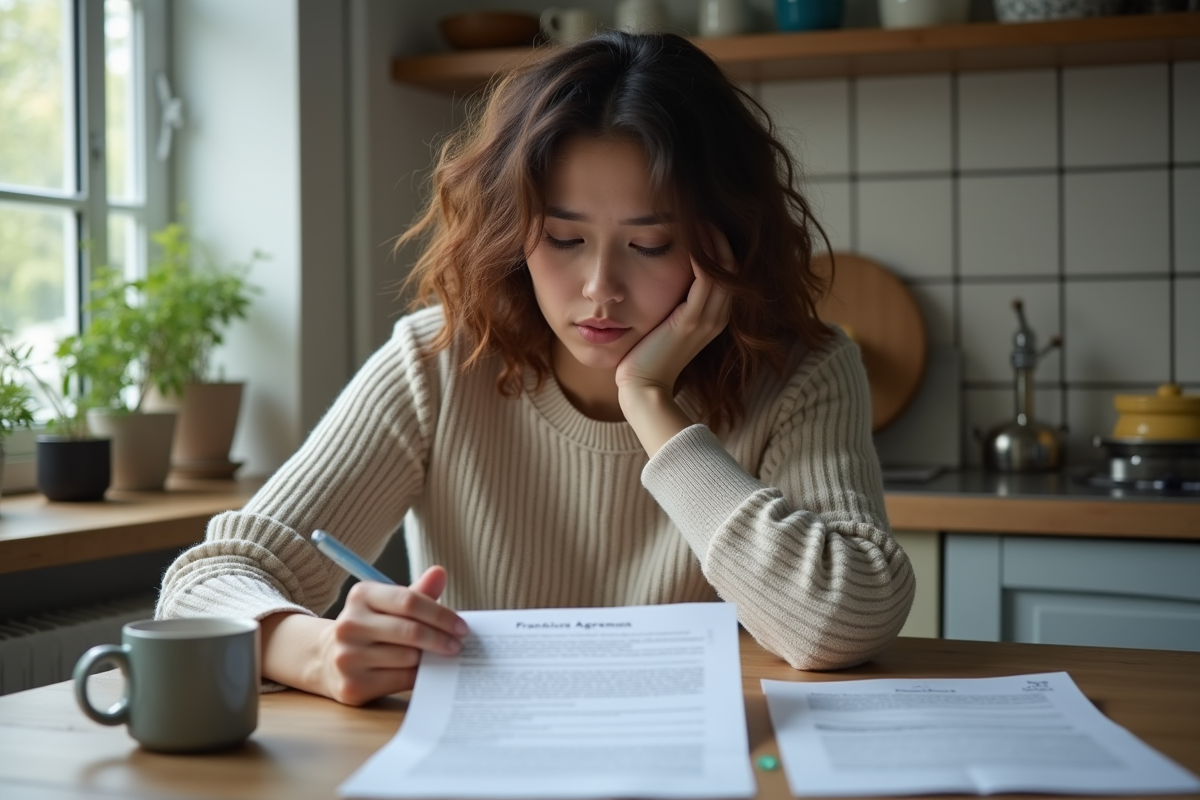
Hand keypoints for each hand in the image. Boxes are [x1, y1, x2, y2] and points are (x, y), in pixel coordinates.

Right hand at [316, 566, 466, 704]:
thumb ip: (417, 593)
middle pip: (410, 631)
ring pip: (407, 658)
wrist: (329, 659)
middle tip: (459, 645)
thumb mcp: (389, 605)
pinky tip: (427, 673)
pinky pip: (400, 681)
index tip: (461, 627)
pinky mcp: (353, 685)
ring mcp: (348, 657)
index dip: (440, 615)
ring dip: (431, 659)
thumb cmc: (372, 627)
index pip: (409, 601)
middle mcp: (350, 625)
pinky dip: (419, 677)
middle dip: (441, 639)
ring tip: (444, 658)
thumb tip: (440, 573)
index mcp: (361, 596)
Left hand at [614, 226, 733, 395]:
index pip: (728, 273)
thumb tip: (664, 277)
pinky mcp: (691, 322)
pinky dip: (700, 258)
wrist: (644, 387)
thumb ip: (674, 303)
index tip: (704, 221)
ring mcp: (707, 320)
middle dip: (720, 237)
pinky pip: (704, 281)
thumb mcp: (666, 324)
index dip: (720, 246)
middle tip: (705, 210)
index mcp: (714, 318)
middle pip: (732, 267)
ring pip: (723, 271)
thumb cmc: (648, 357)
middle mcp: (717, 318)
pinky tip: (690, 239)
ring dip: (713, 242)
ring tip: (701, 216)